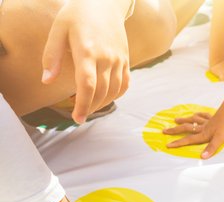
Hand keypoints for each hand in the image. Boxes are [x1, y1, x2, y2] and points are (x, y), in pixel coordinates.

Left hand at [41, 0, 131, 123]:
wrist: (105, 3)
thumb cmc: (77, 15)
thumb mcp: (58, 30)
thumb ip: (52, 56)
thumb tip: (47, 81)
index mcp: (88, 51)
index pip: (88, 85)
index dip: (82, 105)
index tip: (76, 118)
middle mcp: (107, 58)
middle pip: (102, 92)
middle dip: (90, 108)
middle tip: (79, 116)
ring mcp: (119, 59)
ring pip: (114, 91)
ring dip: (102, 104)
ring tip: (90, 108)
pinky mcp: (125, 59)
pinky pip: (124, 84)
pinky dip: (116, 95)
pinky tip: (106, 98)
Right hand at [163, 95, 223, 158]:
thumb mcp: (220, 139)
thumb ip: (211, 148)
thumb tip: (202, 157)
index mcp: (203, 134)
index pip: (188, 140)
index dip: (178, 143)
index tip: (168, 145)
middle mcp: (203, 127)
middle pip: (186, 128)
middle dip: (175, 130)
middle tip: (164, 131)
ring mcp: (207, 121)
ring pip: (192, 120)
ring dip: (183, 120)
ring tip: (176, 120)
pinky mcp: (212, 116)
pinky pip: (203, 115)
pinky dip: (198, 114)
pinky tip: (195, 113)